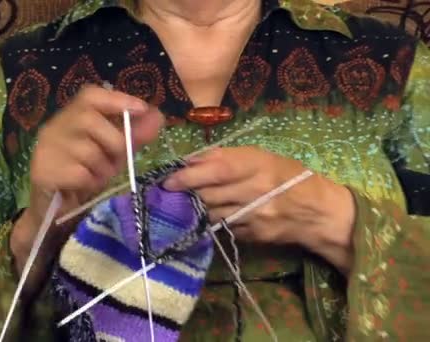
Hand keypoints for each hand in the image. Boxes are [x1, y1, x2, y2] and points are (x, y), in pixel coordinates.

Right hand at [10, 85, 163, 281]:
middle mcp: (54, 127)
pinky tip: (84, 186)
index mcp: (71, 117)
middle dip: (114, 142)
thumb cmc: (84, 175)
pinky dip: (89, 182)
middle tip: (117, 162)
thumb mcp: (112, 154)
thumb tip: (157, 116)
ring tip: (98, 177)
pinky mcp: (43, 171)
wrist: (54, 210)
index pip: (90, 96)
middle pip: (89, 119)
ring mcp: (46, 149)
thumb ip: (134, 135)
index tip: (141, 109)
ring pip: (87, 150)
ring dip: (102, 168)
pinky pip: (78, 173)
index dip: (117, 99)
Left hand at [163, 146, 355, 274]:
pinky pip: (223, 227)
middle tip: (169, 193)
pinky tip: (208, 215)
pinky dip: (212, 221)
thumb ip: (225, 157)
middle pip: (210, 194)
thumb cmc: (287, 176)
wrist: (317, 212)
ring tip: (185, 203)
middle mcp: (256, 191)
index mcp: (258, 165)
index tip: (168, 181)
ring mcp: (254, 217)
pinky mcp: (252, 236)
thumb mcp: (261, 157)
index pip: (217, 170)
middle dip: (186, 194)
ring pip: (212, 213)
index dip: (189, 176)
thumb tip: (189, 161)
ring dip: (195, 209)